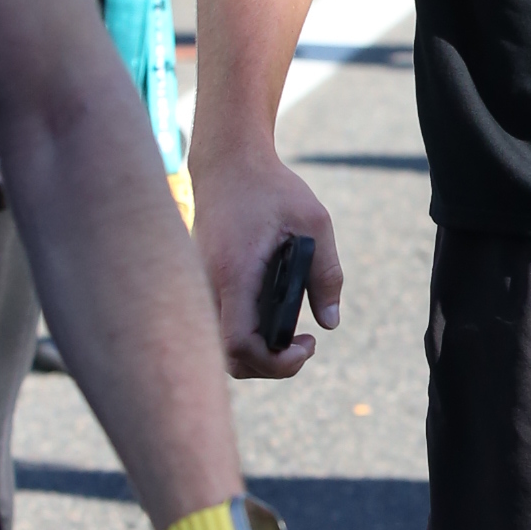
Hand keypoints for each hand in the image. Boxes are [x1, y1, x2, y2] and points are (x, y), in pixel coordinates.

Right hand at [193, 144, 342, 378]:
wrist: (227, 163)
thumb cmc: (271, 188)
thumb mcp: (314, 222)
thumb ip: (327, 274)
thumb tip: (330, 321)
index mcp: (234, 273)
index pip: (241, 344)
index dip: (274, 363)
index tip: (307, 344)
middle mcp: (208, 285)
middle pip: (228, 358)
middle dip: (269, 366)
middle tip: (304, 344)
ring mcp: (200, 286)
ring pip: (220, 346)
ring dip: (257, 353)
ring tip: (291, 334)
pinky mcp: (200, 283)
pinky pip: (218, 325)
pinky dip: (245, 335)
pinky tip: (271, 317)